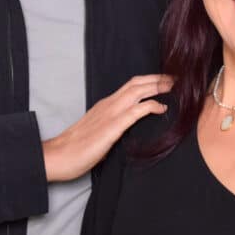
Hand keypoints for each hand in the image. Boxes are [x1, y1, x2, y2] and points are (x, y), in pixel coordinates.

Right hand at [43, 74, 172, 181]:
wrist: (58, 155)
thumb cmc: (76, 147)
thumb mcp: (98, 129)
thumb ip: (112, 124)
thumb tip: (126, 125)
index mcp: (105, 104)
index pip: (130, 85)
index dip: (149, 81)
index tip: (164, 81)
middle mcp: (108, 104)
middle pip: (137, 83)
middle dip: (158, 79)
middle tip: (176, 78)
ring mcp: (110, 114)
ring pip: (137, 91)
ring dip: (157, 87)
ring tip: (174, 87)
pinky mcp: (112, 127)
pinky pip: (136, 111)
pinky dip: (151, 106)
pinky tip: (162, 108)